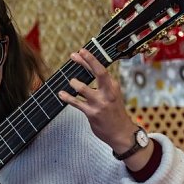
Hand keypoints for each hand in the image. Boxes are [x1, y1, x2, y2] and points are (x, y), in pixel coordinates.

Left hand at [58, 48, 152, 167]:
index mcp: (113, 86)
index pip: (101, 69)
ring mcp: (100, 103)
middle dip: (86, 61)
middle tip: (74, 55)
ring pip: (83, 88)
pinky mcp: (92, 114)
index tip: (81, 51)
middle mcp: (108, 92)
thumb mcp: (113, 95)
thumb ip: (103, 84)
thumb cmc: (114, 113)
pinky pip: (76, 103)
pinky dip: (67, 97)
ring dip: (74, 83)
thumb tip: (88, 71)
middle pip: (98, 72)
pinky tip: (61, 94)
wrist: (121, 132)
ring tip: (71, 82)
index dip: (90, 59)